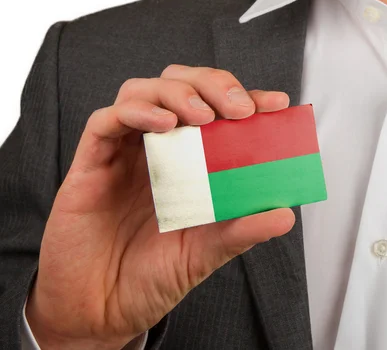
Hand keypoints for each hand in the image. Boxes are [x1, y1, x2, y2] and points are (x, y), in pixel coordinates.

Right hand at [26, 65, 294, 348]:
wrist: (102, 311)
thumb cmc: (152, 276)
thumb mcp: (207, 252)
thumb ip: (242, 230)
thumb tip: (286, 214)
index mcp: (188, 161)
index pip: (218, 110)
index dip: (247, 98)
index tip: (276, 105)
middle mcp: (156, 148)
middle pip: (180, 84)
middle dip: (213, 84)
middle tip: (238, 108)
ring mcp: (123, 153)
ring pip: (142, 91)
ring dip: (176, 93)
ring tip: (201, 115)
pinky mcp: (90, 164)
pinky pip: (105, 121)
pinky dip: (136, 112)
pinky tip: (163, 125)